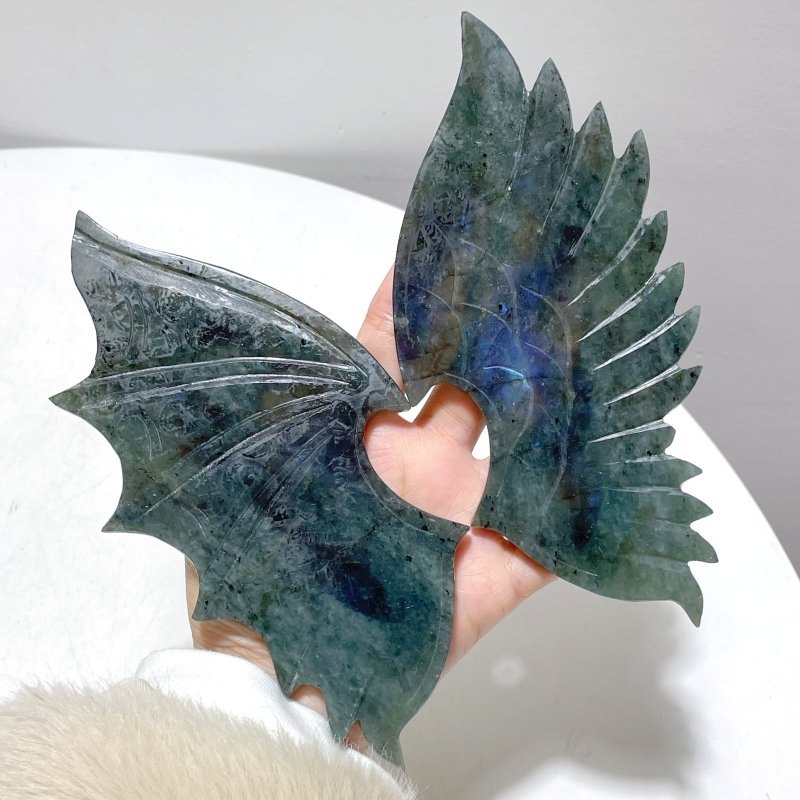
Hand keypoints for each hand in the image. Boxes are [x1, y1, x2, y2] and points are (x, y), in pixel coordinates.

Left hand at [188, 267, 552, 719]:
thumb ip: (269, 399)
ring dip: (550, 422)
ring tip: (592, 363)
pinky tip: (613, 473)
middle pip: (467, 396)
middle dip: (498, 350)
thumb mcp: (248, 464)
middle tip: (542, 294)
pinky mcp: (483, 584)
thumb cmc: (247, 569)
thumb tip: (253, 326)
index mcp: (351, 439)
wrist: (273, 677)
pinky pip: (541, 550)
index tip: (449, 256)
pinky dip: (574, 523)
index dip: (416, 308)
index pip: (389, 356)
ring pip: (517, 461)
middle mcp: (405, 470)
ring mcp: (450, 524)